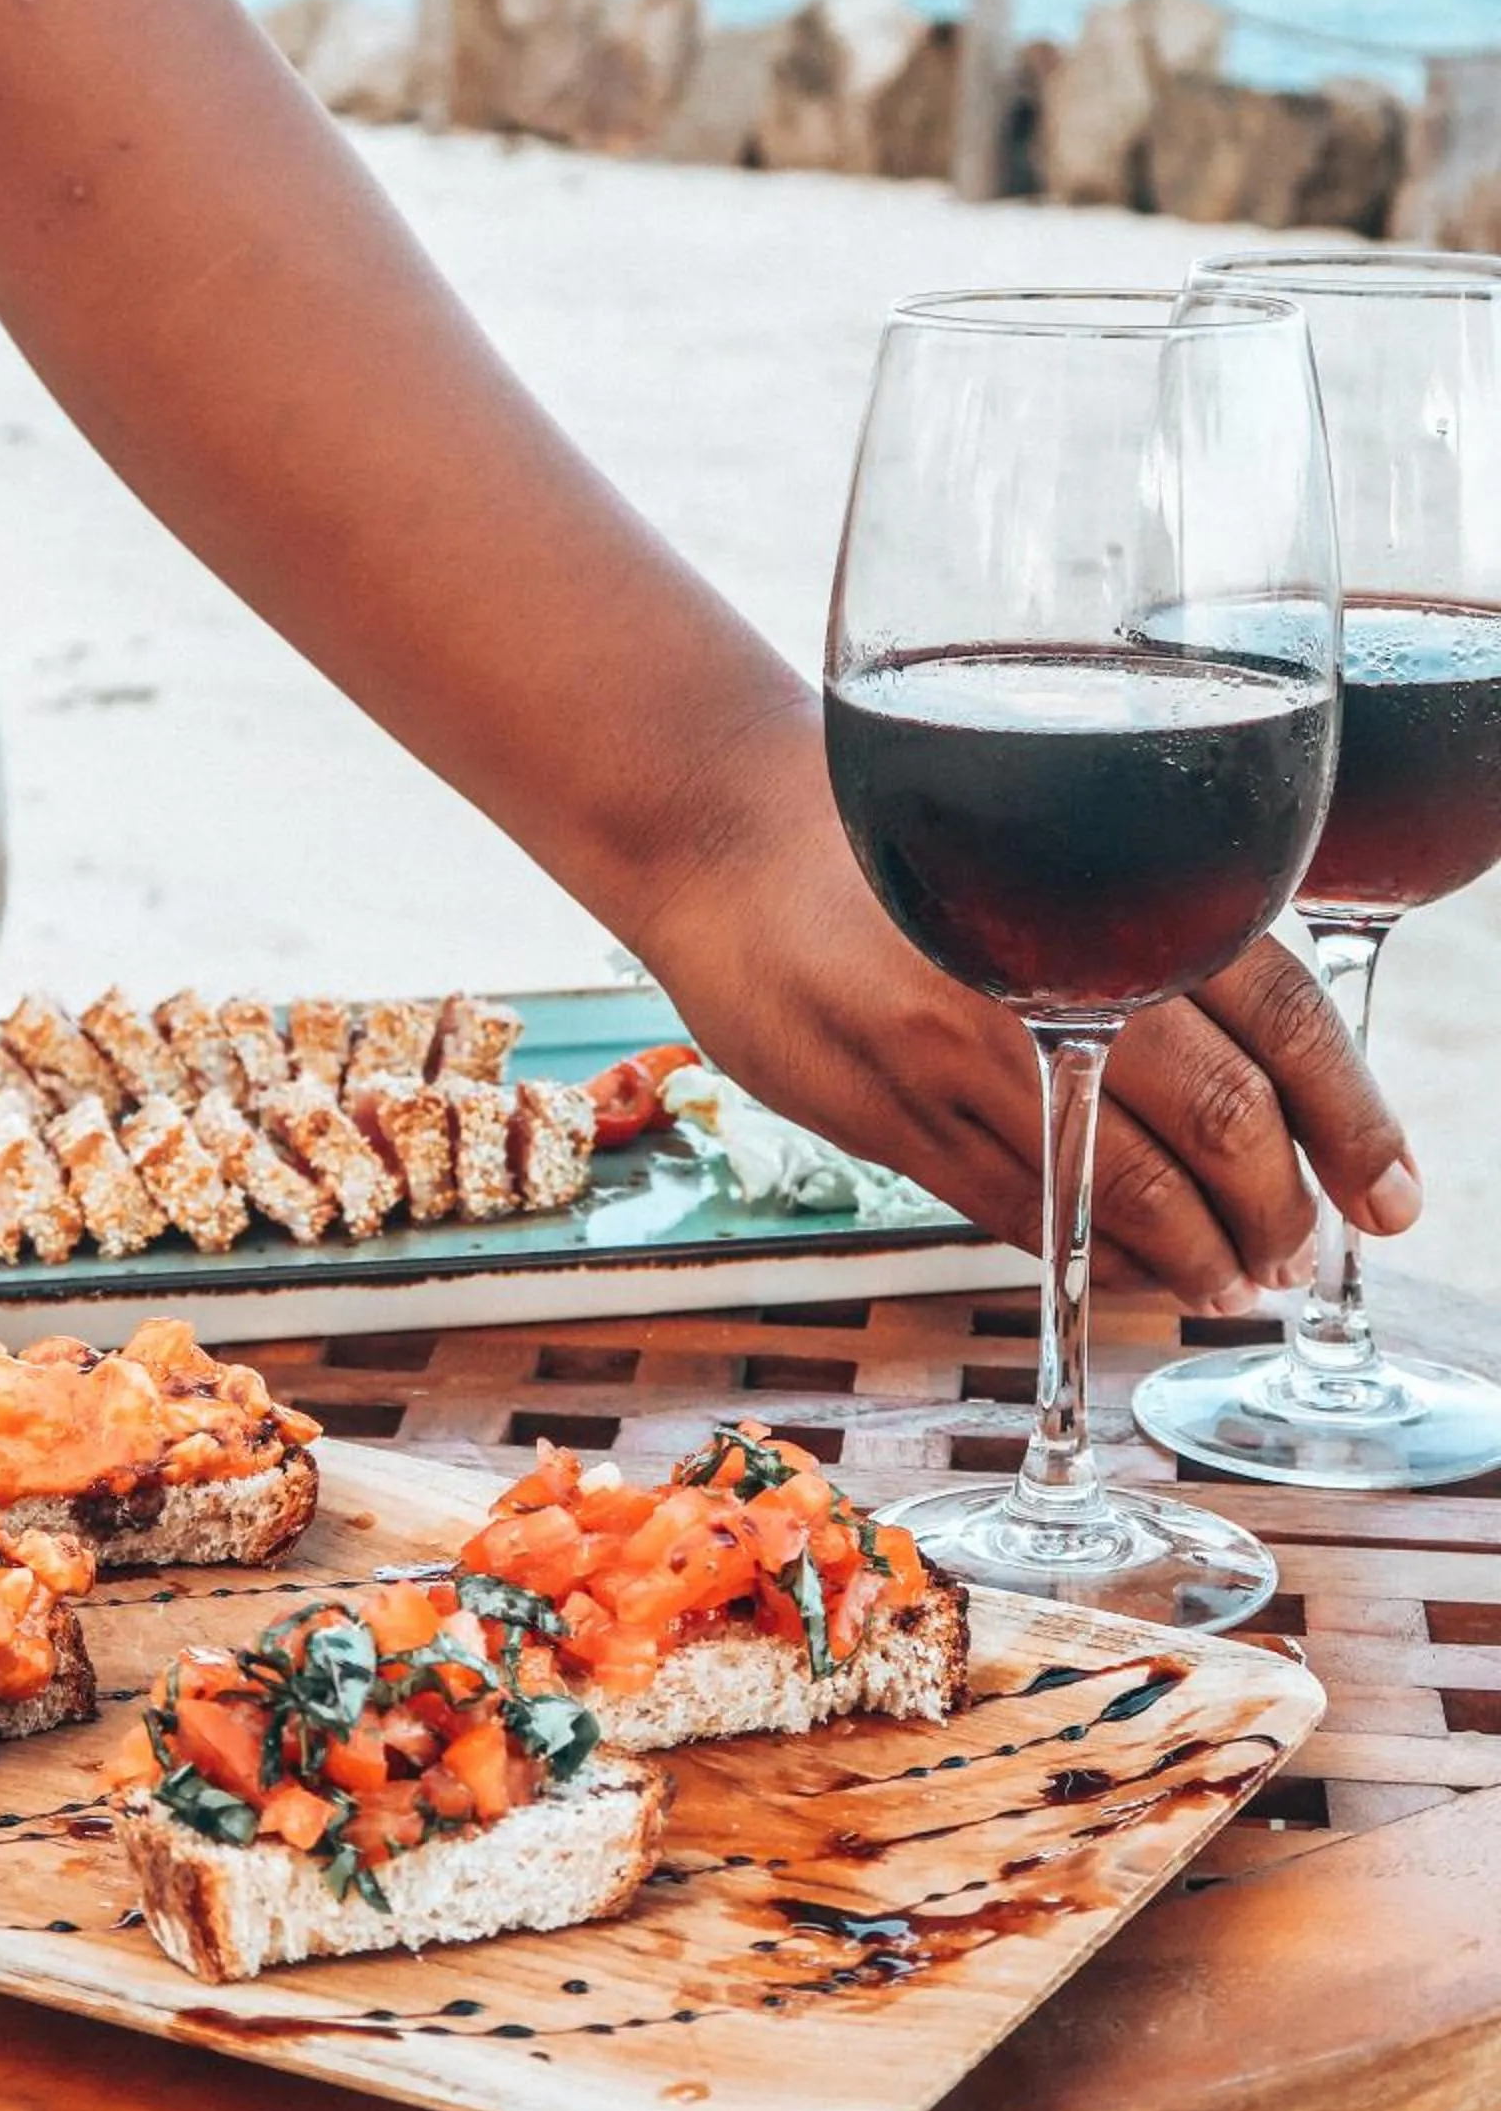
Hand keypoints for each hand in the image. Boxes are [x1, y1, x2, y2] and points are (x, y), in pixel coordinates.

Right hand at [636, 707, 1422, 1308]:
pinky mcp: (890, 1120)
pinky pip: (1025, 1214)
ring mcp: (959, 1055)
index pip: (1276, 1013)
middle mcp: (1040, 975)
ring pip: (1126, 1189)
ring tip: (1233, 1281)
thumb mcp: (1031, 848)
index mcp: (1097, 894)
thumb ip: (1134, 928)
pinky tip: (1133, 1270)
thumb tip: (1262, 1050)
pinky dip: (1100, 1258)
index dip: (1352, 1118)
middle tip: (1300, 1251)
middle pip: (1222, 1118)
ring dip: (1200, 1258)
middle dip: (1283, 1208)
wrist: (717, 830)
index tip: (1392, 1194)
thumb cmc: (889, 834)